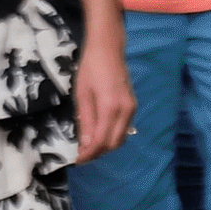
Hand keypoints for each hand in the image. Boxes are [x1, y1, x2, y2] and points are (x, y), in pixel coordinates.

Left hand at [74, 33, 134, 164]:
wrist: (108, 49)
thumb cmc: (90, 68)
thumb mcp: (82, 95)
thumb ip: (86, 121)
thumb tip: (86, 145)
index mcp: (111, 108)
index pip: (101, 141)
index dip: (89, 154)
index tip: (77, 160)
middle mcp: (126, 111)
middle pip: (113, 143)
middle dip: (97, 152)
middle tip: (81, 154)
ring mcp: (131, 109)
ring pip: (120, 138)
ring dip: (105, 145)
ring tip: (88, 146)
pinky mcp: (132, 106)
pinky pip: (123, 128)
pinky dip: (111, 135)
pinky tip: (98, 134)